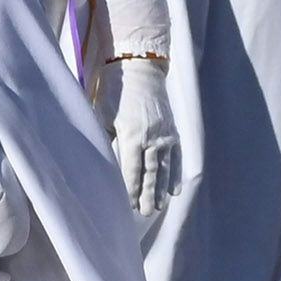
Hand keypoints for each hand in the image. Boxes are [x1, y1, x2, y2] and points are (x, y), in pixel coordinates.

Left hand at [109, 70, 182, 221]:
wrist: (140, 67)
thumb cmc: (116, 90)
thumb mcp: (103, 114)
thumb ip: (106, 140)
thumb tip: (103, 165)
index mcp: (132, 134)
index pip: (132, 169)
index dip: (131, 189)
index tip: (129, 206)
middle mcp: (152, 137)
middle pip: (150, 172)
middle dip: (147, 194)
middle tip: (146, 213)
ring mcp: (165, 134)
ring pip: (165, 167)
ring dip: (161, 188)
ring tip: (158, 207)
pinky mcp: (172, 129)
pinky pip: (176, 156)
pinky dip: (175, 173)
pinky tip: (174, 189)